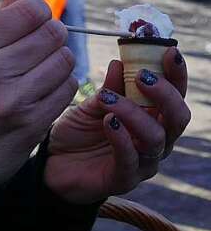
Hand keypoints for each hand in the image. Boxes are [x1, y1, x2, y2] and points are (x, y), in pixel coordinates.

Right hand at [0, 0, 76, 183]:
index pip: (27, 12)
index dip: (37, 10)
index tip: (33, 18)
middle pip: (51, 33)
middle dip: (52, 32)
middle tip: (42, 41)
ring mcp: (15, 100)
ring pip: (64, 59)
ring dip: (59, 58)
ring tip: (42, 65)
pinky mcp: (34, 123)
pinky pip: (68, 88)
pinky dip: (62, 83)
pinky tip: (45, 86)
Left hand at [44, 49, 189, 204]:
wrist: (54, 163)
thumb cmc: (79, 131)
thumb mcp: (92, 104)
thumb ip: (110, 88)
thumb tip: (120, 62)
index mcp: (152, 118)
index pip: (175, 95)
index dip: (177, 74)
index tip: (169, 51)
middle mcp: (155, 140)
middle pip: (177, 118)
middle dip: (165, 94)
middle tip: (143, 76)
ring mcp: (143, 162)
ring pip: (155, 138)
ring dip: (134, 113)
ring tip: (109, 99)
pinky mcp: (124, 179)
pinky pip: (131, 160)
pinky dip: (122, 138)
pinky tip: (109, 122)